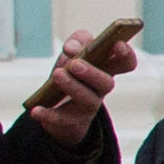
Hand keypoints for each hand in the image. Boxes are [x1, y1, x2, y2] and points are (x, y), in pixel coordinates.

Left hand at [24, 20, 137, 142]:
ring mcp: (87, 107)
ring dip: (73, 87)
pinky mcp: (70, 122)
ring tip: (57, 74)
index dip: (126, 54)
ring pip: (87, 99)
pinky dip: (48, 114)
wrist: (61, 110)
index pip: (126, 63)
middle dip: (92, 73)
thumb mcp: (74, 55)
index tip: (117, 44)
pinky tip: (37, 110)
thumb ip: (77, 42)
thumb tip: (72, 48)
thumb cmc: (71, 76)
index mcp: (106, 70)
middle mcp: (100, 90)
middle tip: (75, 64)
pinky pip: (59, 119)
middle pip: (106, 83)